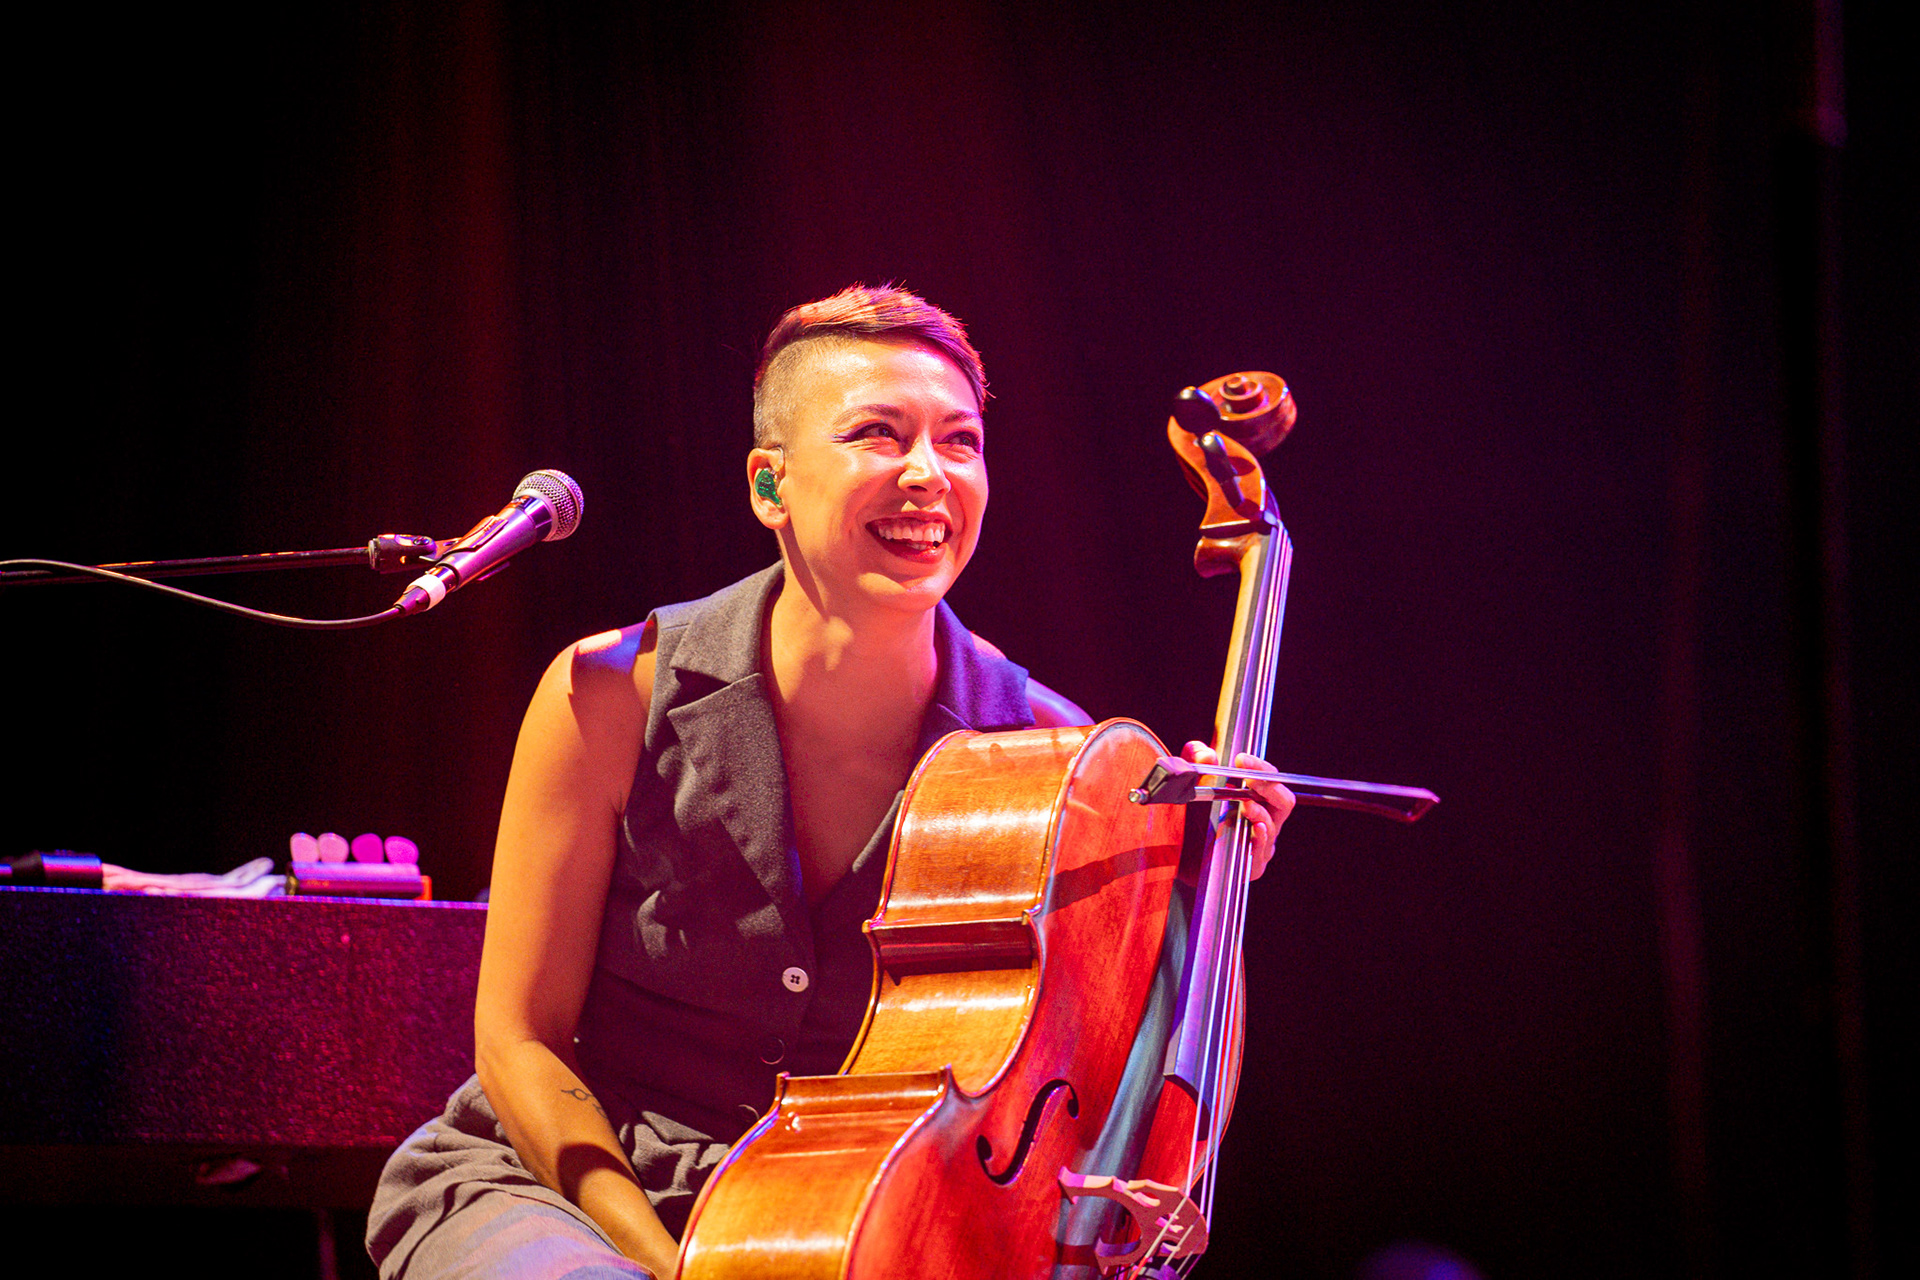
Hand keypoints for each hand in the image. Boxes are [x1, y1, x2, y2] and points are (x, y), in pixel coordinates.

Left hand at [1181, 741, 1294, 879]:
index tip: (1242, 759)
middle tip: (1250, 779)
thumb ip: (1194, 760)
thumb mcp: (1189, 782)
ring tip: (1246, 805)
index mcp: (1257, 799)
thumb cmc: (1191, 818)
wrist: (1176, 855)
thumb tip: (1205, 754)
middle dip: (1269, 787)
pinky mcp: (1250, 866)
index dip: (1260, 768)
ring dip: (1260, 813)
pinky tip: (1255, 828)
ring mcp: (1260, 845)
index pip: (1271, 780)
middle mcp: (1263, 821)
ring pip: (1273, 827)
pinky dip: (1260, 840)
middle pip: (1283, 801)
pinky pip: (1261, 852)